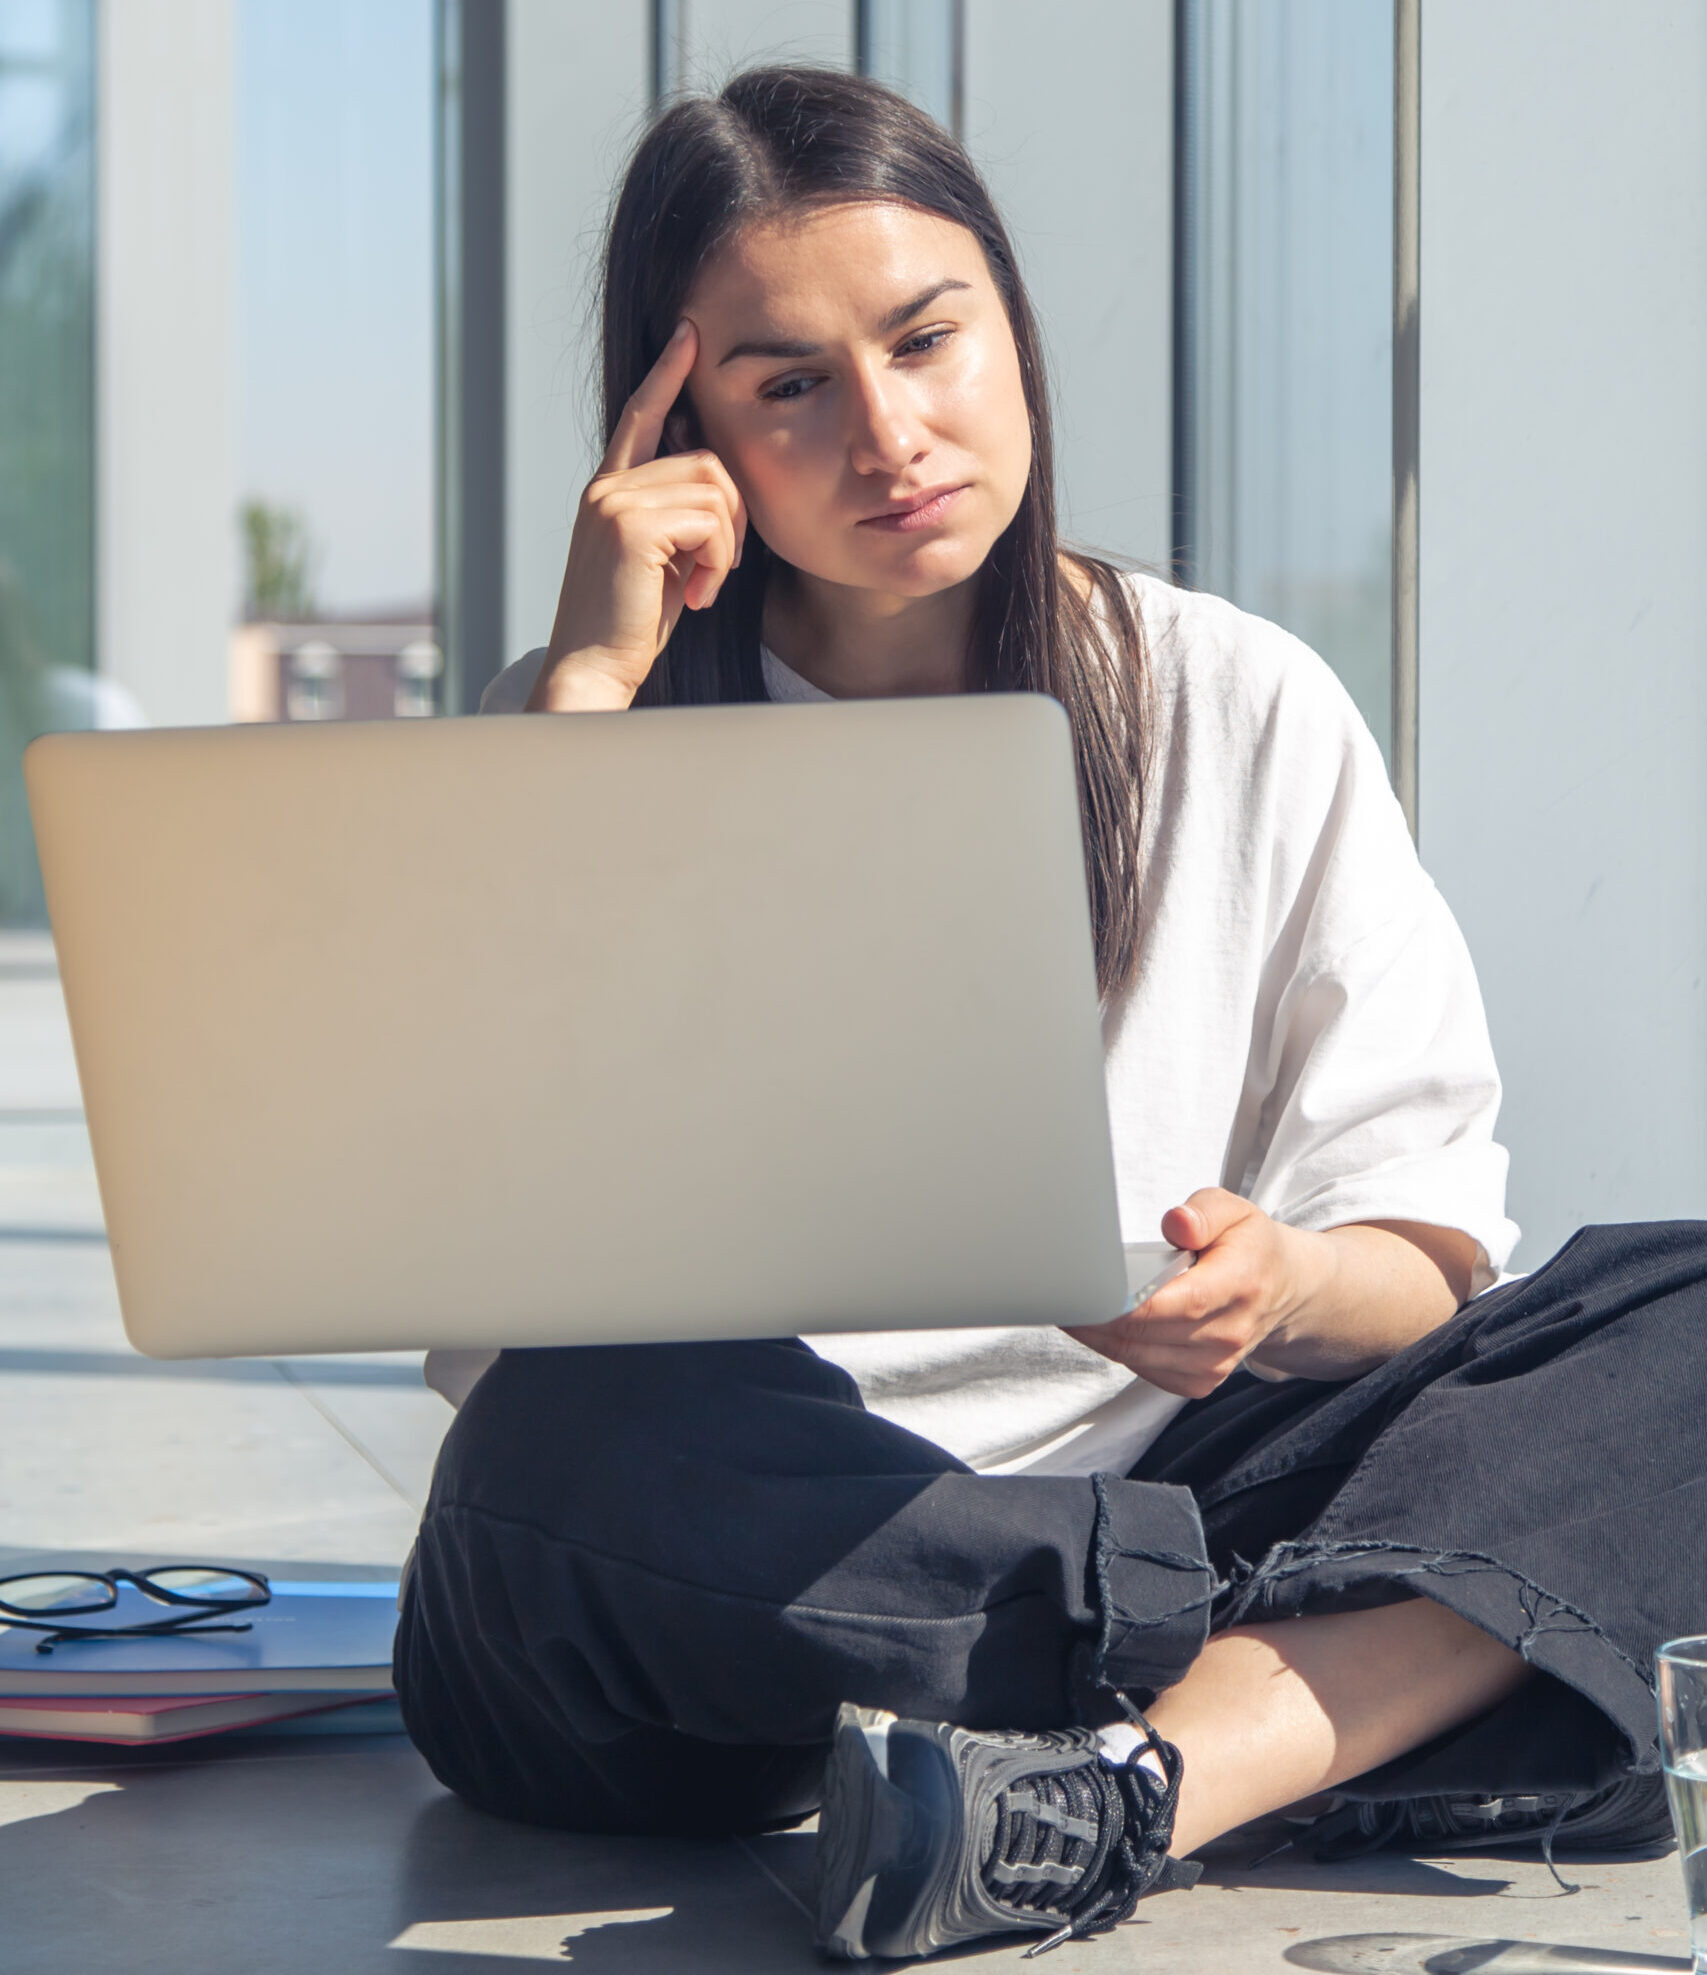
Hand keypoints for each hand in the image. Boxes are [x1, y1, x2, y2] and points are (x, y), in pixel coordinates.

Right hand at [529, 318, 748, 711]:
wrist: (594, 671)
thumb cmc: (631, 629)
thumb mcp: (661, 564)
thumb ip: (679, 521)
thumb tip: (717, 482)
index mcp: (608, 493)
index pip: (639, 417)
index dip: (666, 376)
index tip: (688, 337)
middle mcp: (605, 488)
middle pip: (706, 460)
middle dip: (731, 519)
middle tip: (716, 574)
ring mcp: (613, 501)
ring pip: (715, 487)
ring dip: (727, 544)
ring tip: (703, 587)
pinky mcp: (628, 524)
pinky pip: (710, 518)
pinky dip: (719, 560)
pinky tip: (699, 595)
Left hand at [1065, 1188, 1314, 1399]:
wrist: (1285, 1291)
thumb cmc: (1251, 1247)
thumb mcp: (1235, 1210)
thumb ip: (1204, 1211)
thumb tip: (1176, 1223)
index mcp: (1240, 1284)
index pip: (1173, 1304)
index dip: (1123, 1303)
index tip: (1085, 1289)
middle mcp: (1229, 1332)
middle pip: (1144, 1335)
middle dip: (1095, 1317)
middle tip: (1060, 1291)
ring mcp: (1215, 1364)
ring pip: (1136, 1357)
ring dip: (1096, 1335)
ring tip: (1072, 1304)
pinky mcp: (1200, 1381)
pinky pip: (1144, 1370)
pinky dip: (1116, 1349)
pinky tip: (1098, 1325)